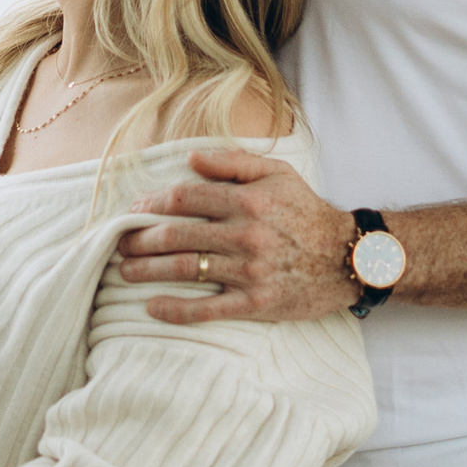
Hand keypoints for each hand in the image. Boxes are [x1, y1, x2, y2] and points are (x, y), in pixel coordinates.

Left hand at [115, 146, 356, 322]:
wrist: (347, 257)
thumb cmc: (307, 211)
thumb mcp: (277, 173)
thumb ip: (233, 163)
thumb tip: (190, 157)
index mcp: (247, 200)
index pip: (184, 199)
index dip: (151, 204)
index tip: (134, 211)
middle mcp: (245, 234)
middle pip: (176, 236)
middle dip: (140, 240)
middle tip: (119, 243)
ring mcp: (249, 271)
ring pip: (185, 270)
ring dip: (148, 271)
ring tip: (125, 271)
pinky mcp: (256, 303)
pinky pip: (207, 309)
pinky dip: (175, 310)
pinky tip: (152, 308)